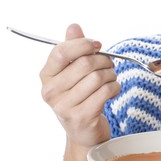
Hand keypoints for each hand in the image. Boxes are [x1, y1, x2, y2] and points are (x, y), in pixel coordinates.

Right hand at [40, 24, 119, 146]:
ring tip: (110, 79)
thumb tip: (73, 26)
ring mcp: (65, 106)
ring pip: (98, 78)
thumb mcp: (72, 74)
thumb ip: (73, 49)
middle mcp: (51, 91)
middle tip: (110, 65)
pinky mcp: (82, 117)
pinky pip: (106, 92)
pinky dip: (115, 88)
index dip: (83, 44)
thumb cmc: (79, 99)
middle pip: (85, 64)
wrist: (83, 134)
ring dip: (111, 75)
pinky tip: (112, 90)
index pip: (61, 52)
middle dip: (104, 61)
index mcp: (46, 76)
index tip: (97, 45)